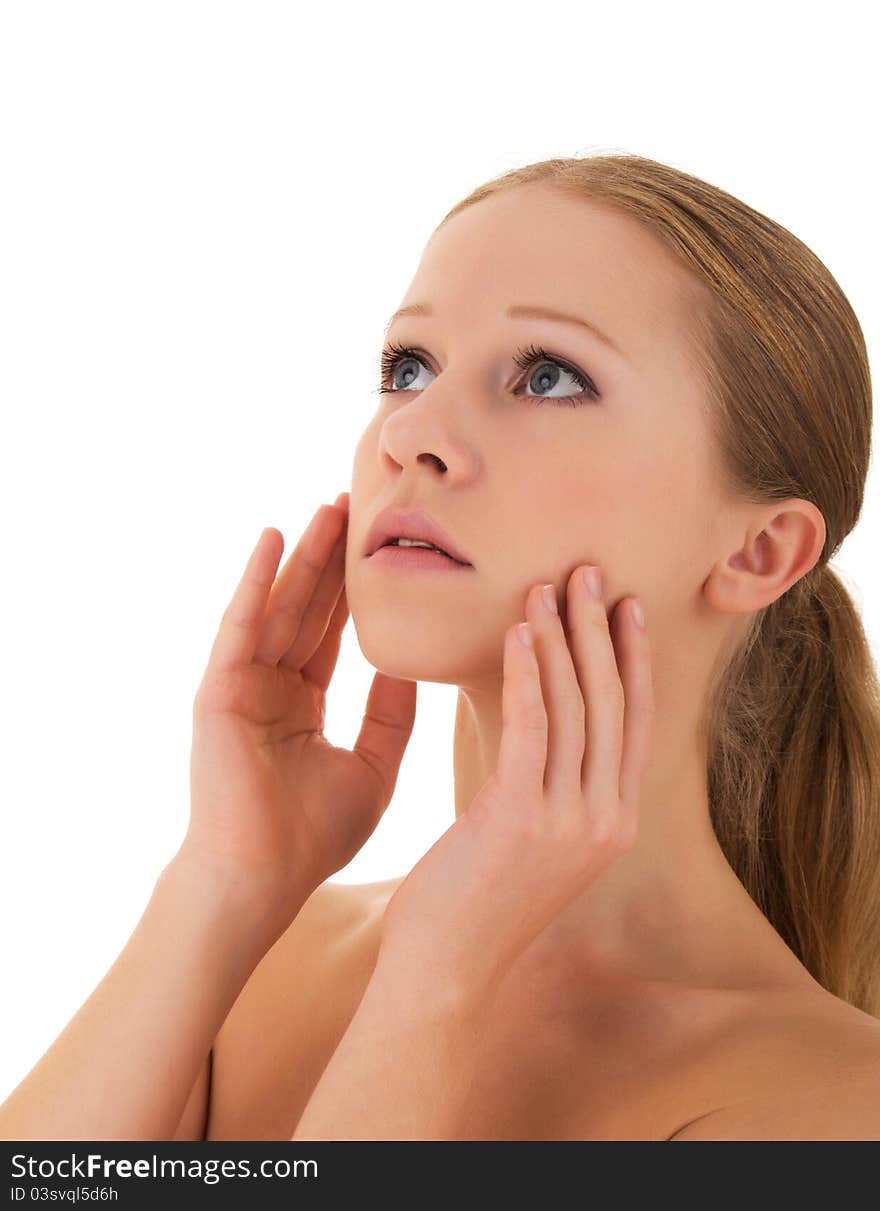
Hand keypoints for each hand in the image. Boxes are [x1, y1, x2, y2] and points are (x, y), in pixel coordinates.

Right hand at [180, 494, 417, 937]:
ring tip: (328, 505)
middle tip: (358, 503)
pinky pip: (241, 625)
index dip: (359, 590)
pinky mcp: (218, 689)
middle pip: (310, 608)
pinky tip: (274, 537)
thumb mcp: (374, 766)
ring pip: (279, 606)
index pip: (336, 631)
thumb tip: (418, 666)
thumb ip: (393, 716)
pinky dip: (255, 581)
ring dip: (303, 555)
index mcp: (304, 702)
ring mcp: (241, 684)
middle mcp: (271, 686)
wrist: (262, 880)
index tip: (387, 546)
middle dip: (333, 558)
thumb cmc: (314, 836)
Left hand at [374, 565, 653, 1009]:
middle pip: (612, 703)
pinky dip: (530, 672)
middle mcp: (605, 819)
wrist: (446, 971)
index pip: (634, 723)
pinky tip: (520, 630)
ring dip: (563, 638)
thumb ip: (549, 786)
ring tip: (550, 585)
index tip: (626, 605)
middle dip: (603, 631)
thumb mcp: (532, 839)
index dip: (632, 660)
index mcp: (614, 823)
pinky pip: (531, 726)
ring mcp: (571, 820)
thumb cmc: (476, 901)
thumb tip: (539, 724)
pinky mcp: (523, 816)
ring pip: (575, 707)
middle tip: (592, 571)